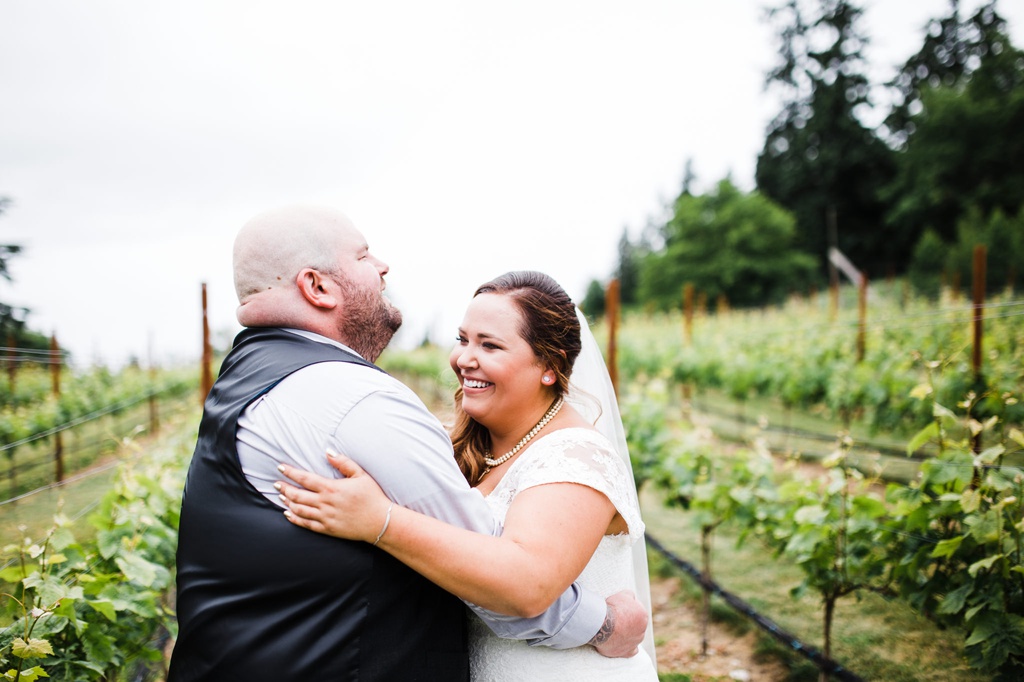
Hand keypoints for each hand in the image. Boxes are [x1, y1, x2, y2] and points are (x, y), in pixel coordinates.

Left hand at [276, 451, 391, 542]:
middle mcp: (325, 503)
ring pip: (299, 509)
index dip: (290, 472)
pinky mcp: (327, 529)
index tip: (280, 468)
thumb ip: (343, 462)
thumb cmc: (372, 496)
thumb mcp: (361, 474)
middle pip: (297, 495)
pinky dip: (294, 518)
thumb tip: (328, 452)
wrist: (379, 521)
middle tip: (276, 483)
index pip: (304, 478)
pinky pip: (305, 524)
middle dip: (284, 488)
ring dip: (287, 502)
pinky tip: (288, 513)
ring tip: (281, 496)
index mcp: (331, 488)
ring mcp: (325, 517)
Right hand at [589, 590, 646, 657]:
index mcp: (643, 616)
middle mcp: (642, 631)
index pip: (636, 610)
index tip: (617, 607)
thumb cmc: (612, 609)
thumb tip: (632, 597)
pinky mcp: (627, 652)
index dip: (626, 607)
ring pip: (634, 637)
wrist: (602, 625)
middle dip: (627, 621)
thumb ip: (630, 595)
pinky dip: (628, 647)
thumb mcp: (623, 594)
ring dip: (626, 633)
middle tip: (614, 618)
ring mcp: (635, 642)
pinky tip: (622, 643)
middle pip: (635, 624)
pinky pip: (632, 651)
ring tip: (613, 630)